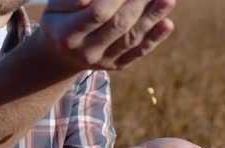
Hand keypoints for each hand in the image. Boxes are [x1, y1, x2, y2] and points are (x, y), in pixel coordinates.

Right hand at [37, 0, 175, 70]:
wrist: (61, 54)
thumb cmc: (60, 18)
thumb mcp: (57, 5)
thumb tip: (88, 0)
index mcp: (68, 34)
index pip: (98, 13)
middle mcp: (87, 51)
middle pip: (119, 26)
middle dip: (138, 3)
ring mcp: (105, 61)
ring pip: (132, 38)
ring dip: (153, 18)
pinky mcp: (118, 65)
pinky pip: (139, 52)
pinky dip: (155, 38)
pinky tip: (168, 23)